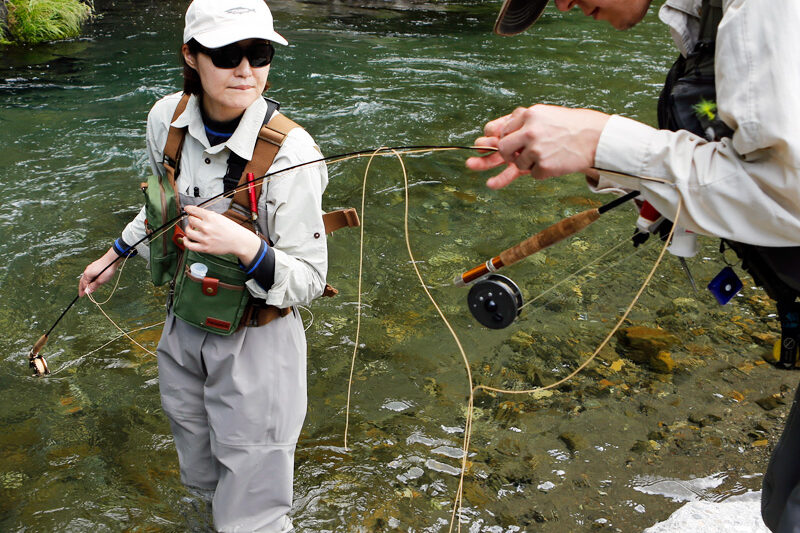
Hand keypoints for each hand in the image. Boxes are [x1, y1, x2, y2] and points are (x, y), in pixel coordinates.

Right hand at [79, 248, 119, 296]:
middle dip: (82, 287)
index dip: (82, 291)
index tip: (81, 296)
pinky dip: (89, 279)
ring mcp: (90, 267)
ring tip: (86, 288)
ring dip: (85, 283)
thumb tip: (87, 292)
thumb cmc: (107, 270)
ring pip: (86, 277)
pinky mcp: (94, 266)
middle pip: (82, 281)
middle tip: (81, 293)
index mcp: (87, 275)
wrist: (112, 259)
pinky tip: (92, 280)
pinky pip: (89, 274)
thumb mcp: (101, 281)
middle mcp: (87, 271)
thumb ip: (93, 286)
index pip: (83, 285)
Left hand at [183, 205, 261, 263]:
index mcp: (211, 217)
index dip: (189, 209)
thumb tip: (197, 213)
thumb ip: (208, 215)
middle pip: (190, 220)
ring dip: (188, 229)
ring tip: (191, 229)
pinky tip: (187, 239)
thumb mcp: (221, 217)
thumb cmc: (231, 229)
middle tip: (193, 221)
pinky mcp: (205, 248)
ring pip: (188, 231)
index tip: (187, 209)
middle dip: (191, 219)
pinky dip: (186, 241)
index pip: (194, 210)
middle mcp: (206, 227)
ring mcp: (205, 238)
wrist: (239, 241)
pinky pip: (190, 245)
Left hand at [466, 104, 609, 188]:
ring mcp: (536, 150)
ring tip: (548, 153)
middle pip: (502, 149)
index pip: (502, 131)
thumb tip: (487, 132)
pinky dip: (541, 171)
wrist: (595, 137)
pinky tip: (556, 161)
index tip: (510, 143)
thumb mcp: (542, 115)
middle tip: (516, 155)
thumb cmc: (566, 125)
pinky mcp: (544, 167)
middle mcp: (530, 131)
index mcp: (528, 115)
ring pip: (517, 164)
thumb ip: (516, 121)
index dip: (505, 139)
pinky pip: (532, 174)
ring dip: (528, 163)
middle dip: (506, 155)